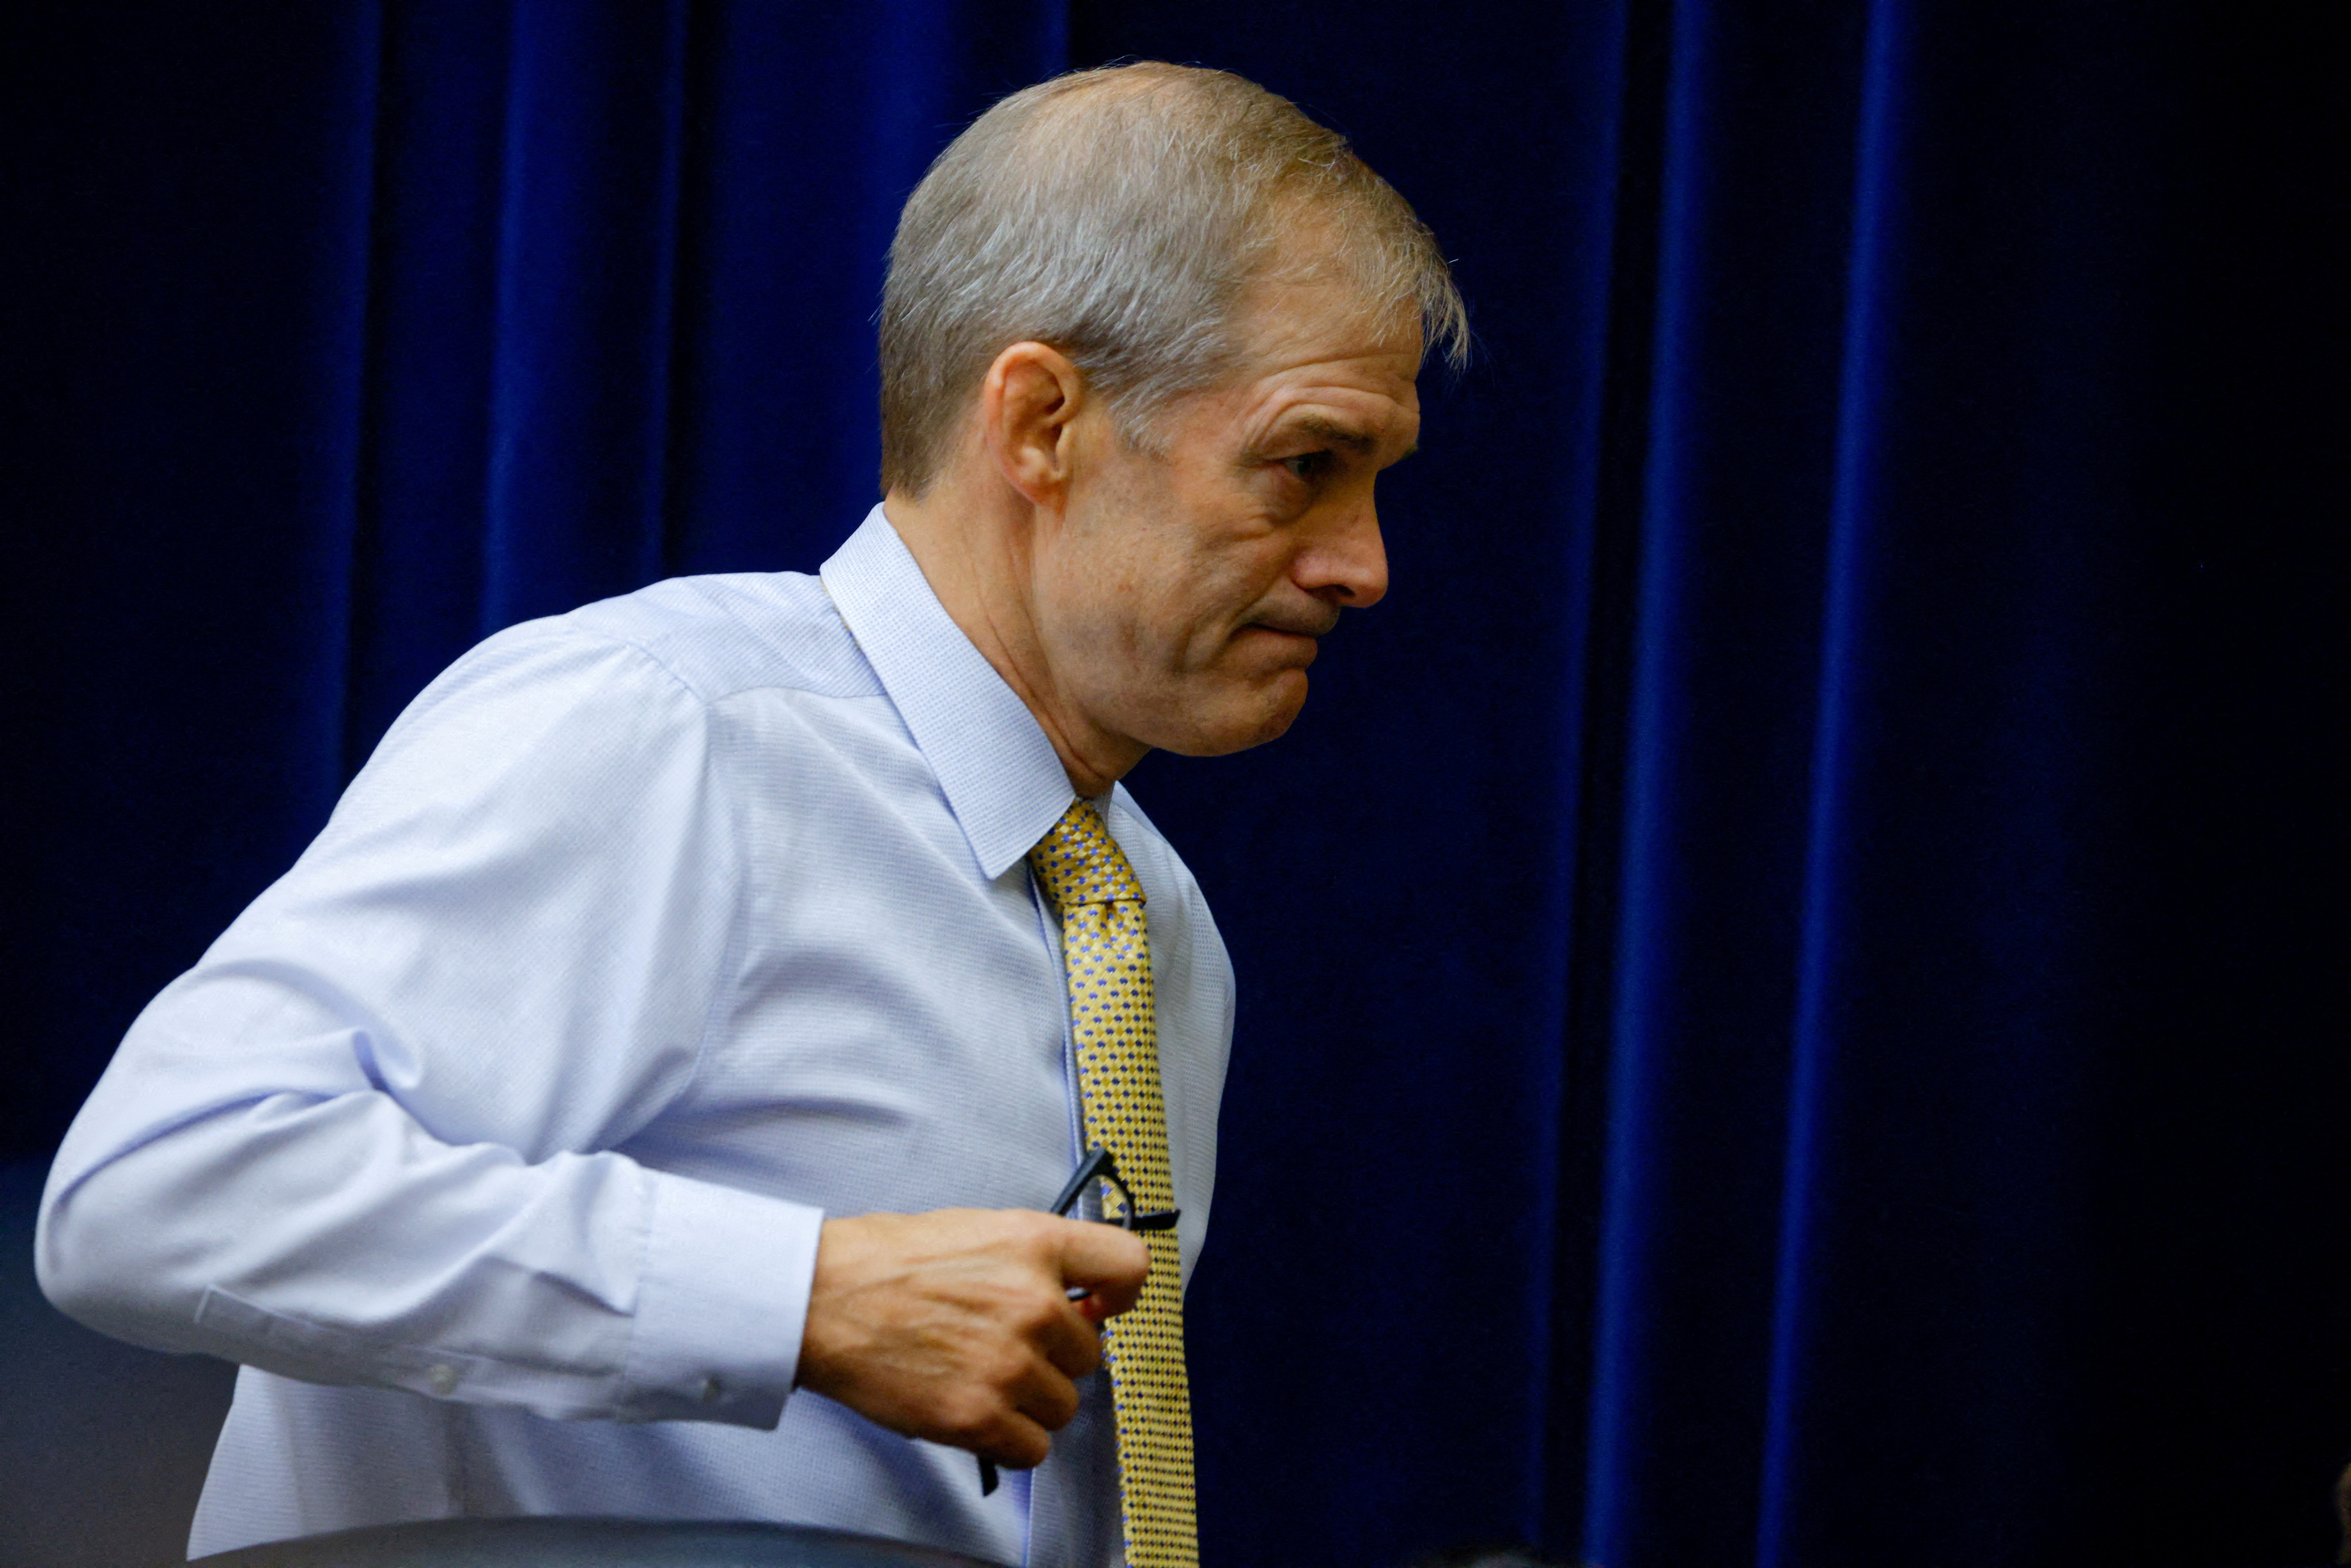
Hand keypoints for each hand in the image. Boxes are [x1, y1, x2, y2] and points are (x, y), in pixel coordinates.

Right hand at [795, 1208, 1149, 1467]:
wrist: (819, 1297)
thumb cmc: (884, 1261)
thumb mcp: (975, 1229)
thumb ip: (1033, 1259)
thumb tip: (1074, 1297)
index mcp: (1034, 1243)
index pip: (1128, 1266)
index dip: (1118, 1295)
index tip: (1100, 1308)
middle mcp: (1034, 1301)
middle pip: (1090, 1354)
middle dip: (1054, 1356)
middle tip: (1003, 1347)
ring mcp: (1009, 1362)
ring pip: (1064, 1405)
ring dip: (1031, 1401)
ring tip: (980, 1377)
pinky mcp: (978, 1415)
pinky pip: (1034, 1449)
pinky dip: (1010, 1440)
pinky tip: (976, 1411)